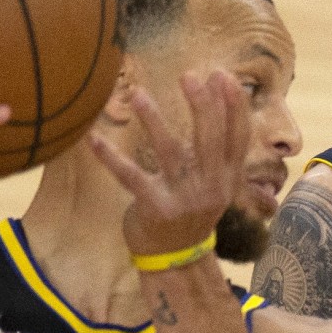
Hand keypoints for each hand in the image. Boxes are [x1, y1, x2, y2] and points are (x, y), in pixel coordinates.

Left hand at [88, 71, 252, 261]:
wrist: (175, 257)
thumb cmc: (191, 207)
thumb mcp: (214, 181)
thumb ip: (216, 147)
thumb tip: (216, 95)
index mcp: (227, 177)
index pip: (237, 137)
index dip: (233, 106)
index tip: (223, 76)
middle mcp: (210, 187)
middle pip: (209, 140)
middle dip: (202, 106)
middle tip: (190, 76)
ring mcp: (183, 198)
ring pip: (169, 153)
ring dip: (153, 121)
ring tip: (138, 93)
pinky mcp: (154, 208)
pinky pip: (130, 177)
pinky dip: (111, 157)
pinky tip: (94, 138)